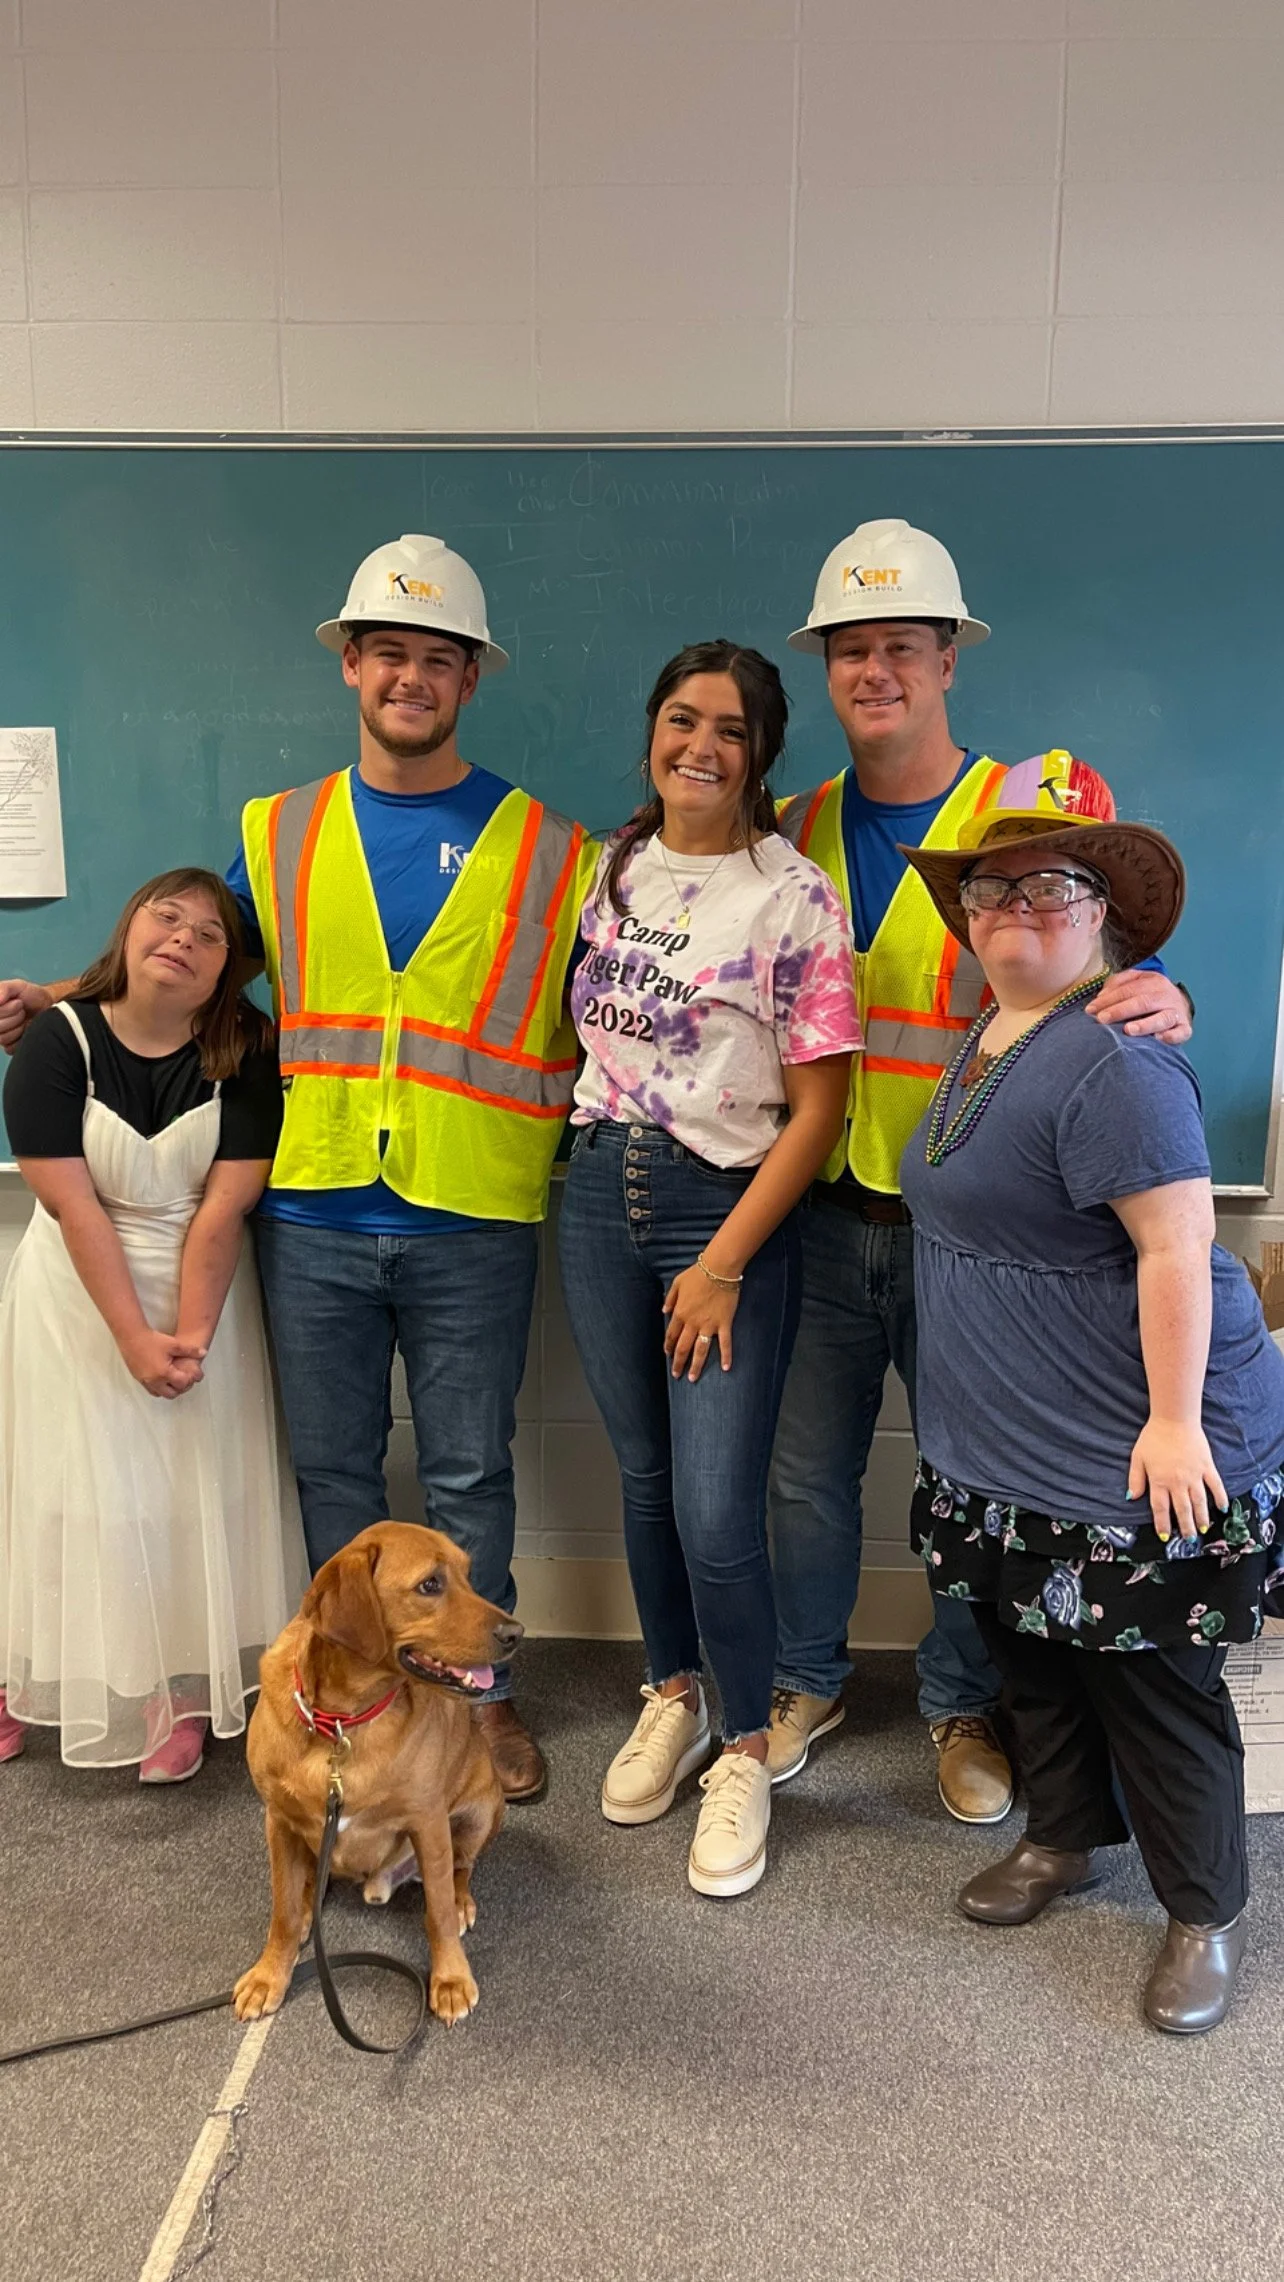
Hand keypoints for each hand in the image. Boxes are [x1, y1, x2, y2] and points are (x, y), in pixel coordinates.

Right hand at [0, 979, 51, 1052]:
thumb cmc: (32, 996)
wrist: (49, 1007)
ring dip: (18, 1027)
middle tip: (23, 1010)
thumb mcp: (18, 986)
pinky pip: (10, 1047)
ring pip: (2, 1038)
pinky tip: (27, 1029)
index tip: (19, 1002)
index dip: (6, 1009)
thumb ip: (5, 988)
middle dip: (15, 1016)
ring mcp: (1, 1035)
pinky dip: (22, 1038)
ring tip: (25, 1019)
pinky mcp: (10, 1047)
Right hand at [120, 1328, 204, 1399]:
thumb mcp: (174, 1344)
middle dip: (180, 1388)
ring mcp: (145, 1381)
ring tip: (173, 1378)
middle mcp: (154, 1380)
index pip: (182, 1384)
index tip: (191, 1373)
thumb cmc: (153, 1340)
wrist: (132, 1337)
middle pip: (172, 1394)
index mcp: (164, 1373)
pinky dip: (159, 1387)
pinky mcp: (139, 1379)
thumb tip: (204, 1353)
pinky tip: (163, 1377)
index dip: (189, 1379)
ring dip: (168, 1389)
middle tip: (184, 1378)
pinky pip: (151, 1390)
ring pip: (160, 1394)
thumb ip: (190, 1350)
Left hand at [662, 1265, 738, 1380]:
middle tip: (676, 1375)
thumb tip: (663, 1311)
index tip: (668, 1355)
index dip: (668, 1346)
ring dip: (696, 1365)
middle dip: (678, 1362)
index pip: (671, 1335)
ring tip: (693, 1378)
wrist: (719, 1269)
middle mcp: (693, 1322)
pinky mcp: (724, 1324)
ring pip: (700, 1350)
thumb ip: (670, 1298)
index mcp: (680, 1313)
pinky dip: (726, 1356)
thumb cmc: (698, 1273)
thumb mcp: (677, 1283)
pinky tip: (725, 1368)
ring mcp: (709, 1325)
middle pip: (683, 1347)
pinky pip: (725, 1343)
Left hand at [1086, 970, 1191, 1042]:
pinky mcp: (1185, 1028)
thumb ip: (1117, 985)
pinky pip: (1181, 1032)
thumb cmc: (1148, 996)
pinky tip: (1159, 1039)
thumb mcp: (1135, 982)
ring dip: (1146, 1024)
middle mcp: (1166, 995)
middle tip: (1102, 1019)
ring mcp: (1177, 1012)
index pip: (1129, 989)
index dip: (1109, 999)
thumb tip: (1101, 997)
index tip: (1091, 1010)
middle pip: (1143, 1002)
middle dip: (1121, 1011)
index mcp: (1153, 981)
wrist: (1178, 1005)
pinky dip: (1172, 1036)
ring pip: (1163, 1018)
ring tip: (1128, 1030)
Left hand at [1127, 1417, 1227, 1540]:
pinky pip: (1215, 1485)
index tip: (1165, 1537)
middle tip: (1189, 1539)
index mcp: (1160, 1481)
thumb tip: (1132, 1497)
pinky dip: (1220, 1497)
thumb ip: (1135, 1479)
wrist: (1174, 1419)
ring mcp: (1194, 1475)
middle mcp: (1178, 1482)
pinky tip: (1222, 1508)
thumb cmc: (1153, 1437)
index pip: (1161, 1509)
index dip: (1162, 1524)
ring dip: (1202, 1517)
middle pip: (1182, 1510)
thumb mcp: (1137, 1457)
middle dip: (1185, 1527)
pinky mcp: (1207, 1466)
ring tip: (1203, 1529)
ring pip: (1199, 1502)